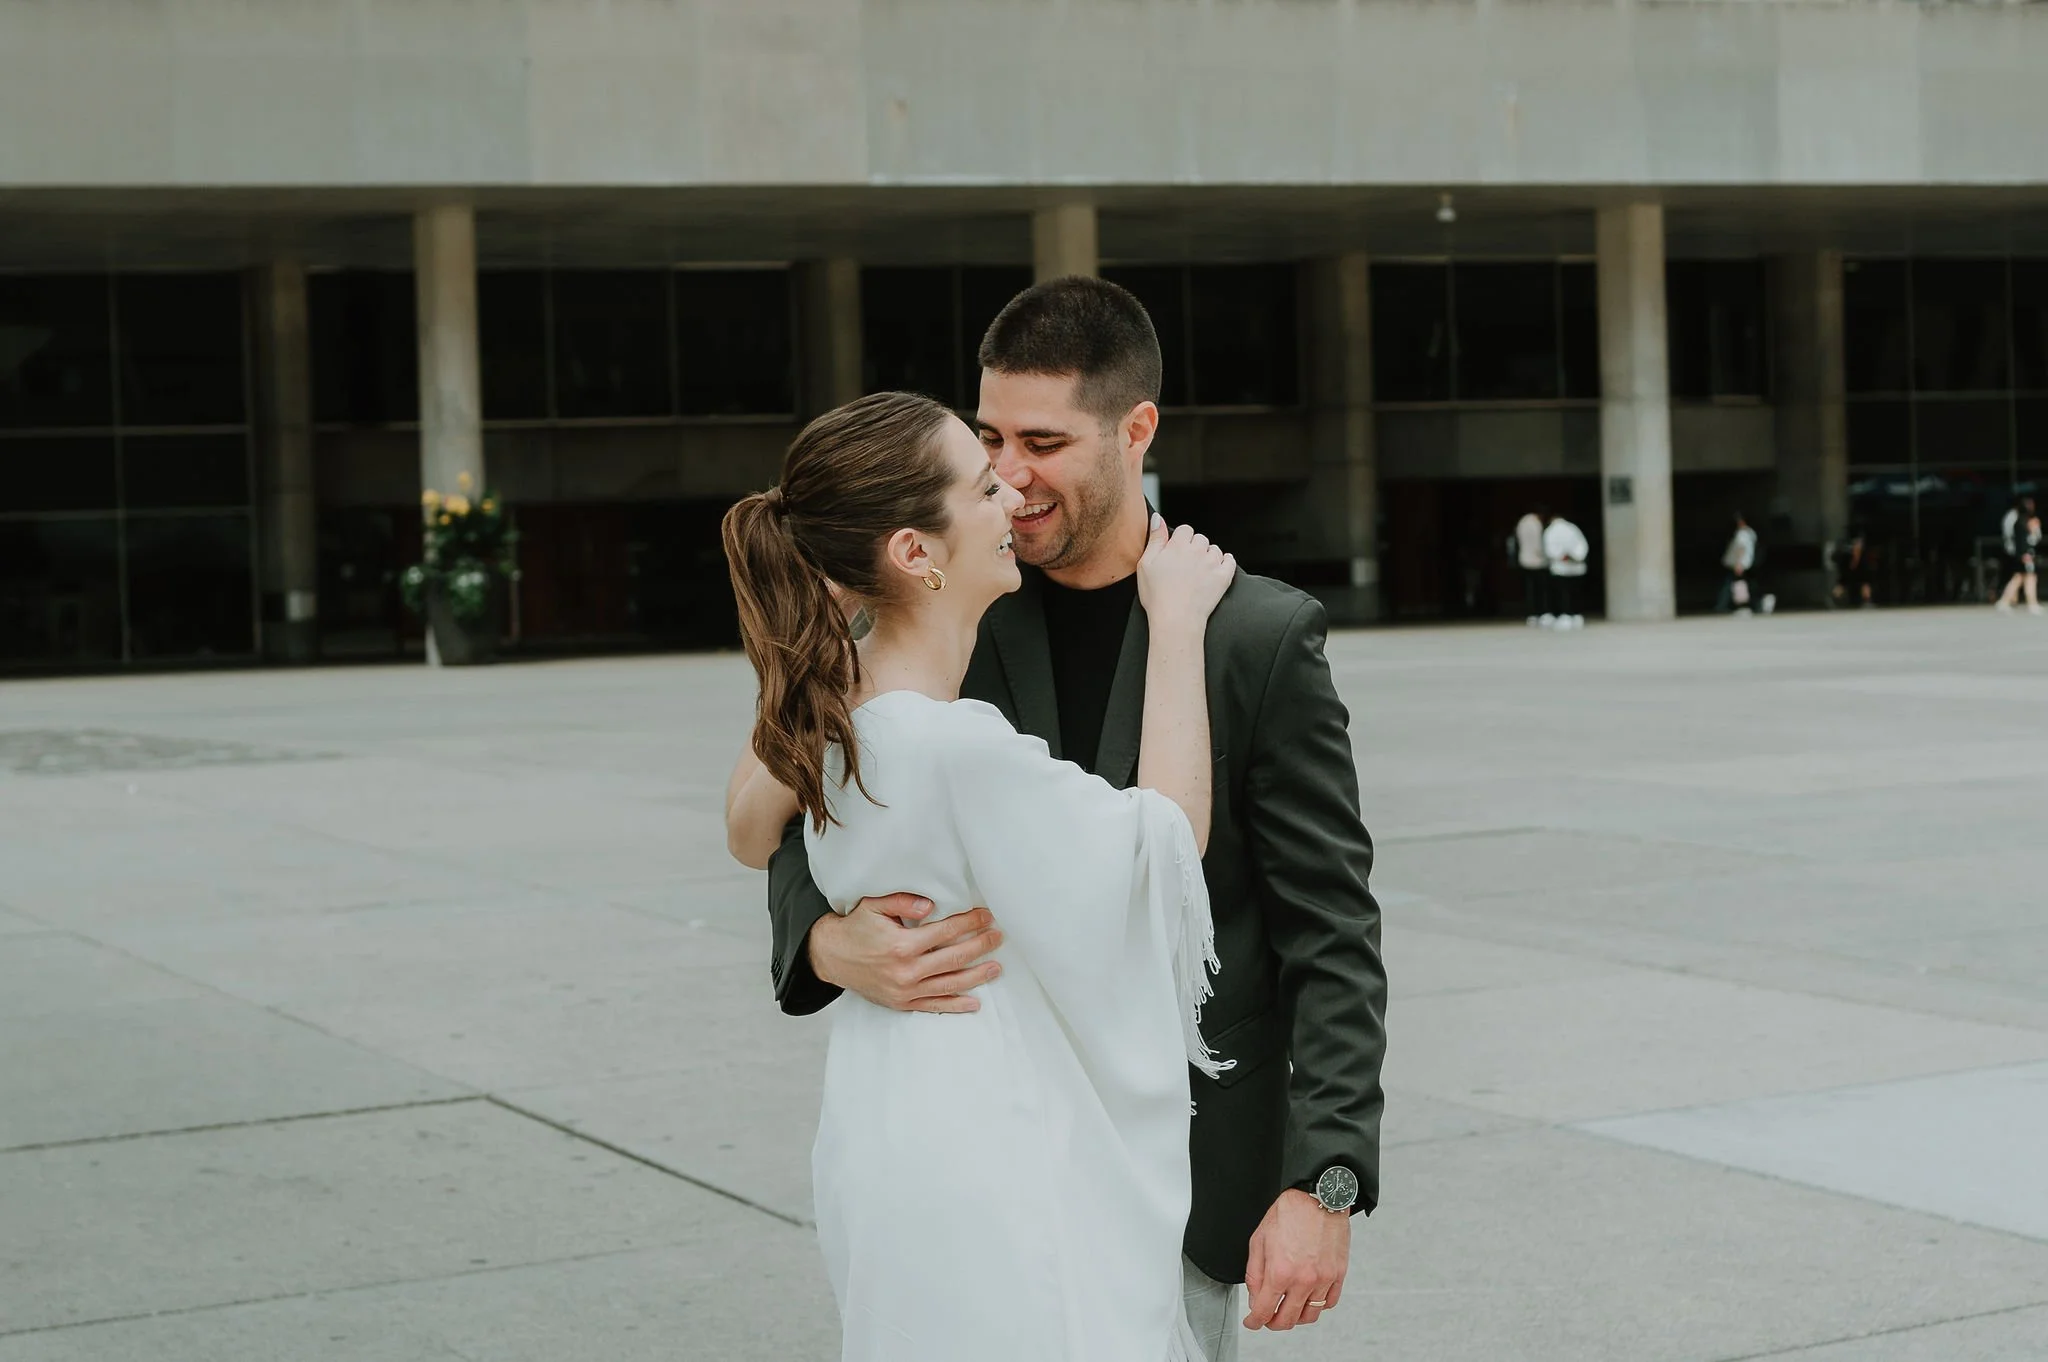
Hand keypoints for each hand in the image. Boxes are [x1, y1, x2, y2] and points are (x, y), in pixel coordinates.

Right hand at [807, 894, 1002, 1012]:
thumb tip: (931, 905)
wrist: (831, 956)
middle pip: (954, 958)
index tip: (986, 916)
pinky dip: (956, 1005)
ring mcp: (905, 990)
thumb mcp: (874, 905)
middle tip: (998, 937)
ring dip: (976, 976)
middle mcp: (907, 970)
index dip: (969, 923)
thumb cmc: (855, 928)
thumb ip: (903, 901)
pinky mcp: (902, 1003)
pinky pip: (934, 1006)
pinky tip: (975, 1002)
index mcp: (902, 945)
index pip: (946, 932)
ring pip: (950, 984)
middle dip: (980, 946)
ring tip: (996, 968)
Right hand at [1135, 514, 1235, 634]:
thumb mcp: (1145, 564)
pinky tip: (1217, 569)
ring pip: (1215, 549)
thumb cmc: (1157, 596)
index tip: (1176, 553)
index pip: (1185, 530)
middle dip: (1194, 548)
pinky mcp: (1224, 577)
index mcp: (1178, 545)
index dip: (1180, 541)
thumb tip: (1158, 518)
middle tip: (1186, 566)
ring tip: (1199, 572)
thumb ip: (1155, 539)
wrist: (1176, 620)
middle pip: (1200, 538)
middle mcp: (1197, 550)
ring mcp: (1212, 563)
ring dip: (1209, 556)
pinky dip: (1225, 562)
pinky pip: (1230, 561)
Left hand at [1243, 1190, 1349, 1332]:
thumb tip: (1255, 1296)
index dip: (1254, 1321)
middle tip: (1267, 1318)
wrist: (1317, 1196)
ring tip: (1288, 1310)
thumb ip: (1255, 1273)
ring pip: (1309, 1316)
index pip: (1264, 1311)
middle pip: (1287, 1320)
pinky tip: (1308, 1299)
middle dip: (1272, 1323)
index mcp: (1280, 1271)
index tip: (1252, 1322)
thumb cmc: (1289, 1212)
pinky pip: (1329, 1303)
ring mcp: (1323, 1279)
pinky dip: (1317, 1307)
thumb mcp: (1259, 1240)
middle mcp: (1303, 1280)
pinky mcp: (1338, 1274)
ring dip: (1295, 1318)